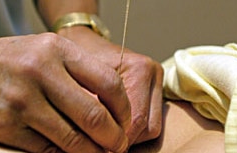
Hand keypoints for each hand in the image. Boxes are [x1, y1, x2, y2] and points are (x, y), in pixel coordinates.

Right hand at [0, 33, 130, 152]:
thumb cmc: (24, 58)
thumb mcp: (56, 51)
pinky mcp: (5, 126)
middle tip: (120, 145)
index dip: (124, 108)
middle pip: (93, 116)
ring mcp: (21, 102)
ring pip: (72, 140)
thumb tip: (114, 109)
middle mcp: (40, 73)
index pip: (108, 82)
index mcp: (59, 51)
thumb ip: (85, 73)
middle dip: (114, 137)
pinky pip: (47, 151)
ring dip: (93, 152)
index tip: (126, 122)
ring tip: (101, 152)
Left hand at [58, 26, 163, 144]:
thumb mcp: (80, 82)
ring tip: (108, 137)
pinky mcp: (155, 88)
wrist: (85, 41)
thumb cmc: (79, 57)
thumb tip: (94, 141)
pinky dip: (134, 129)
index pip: (136, 120)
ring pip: (152, 127)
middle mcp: (154, 74)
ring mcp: (157, 81)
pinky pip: (150, 120)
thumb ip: (92, 111)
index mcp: (139, 69)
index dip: (117, 139)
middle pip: (149, 127)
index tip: (98, 148)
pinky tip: (115, 128)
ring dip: (131, 136)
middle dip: (126, 140)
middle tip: (102, 146)